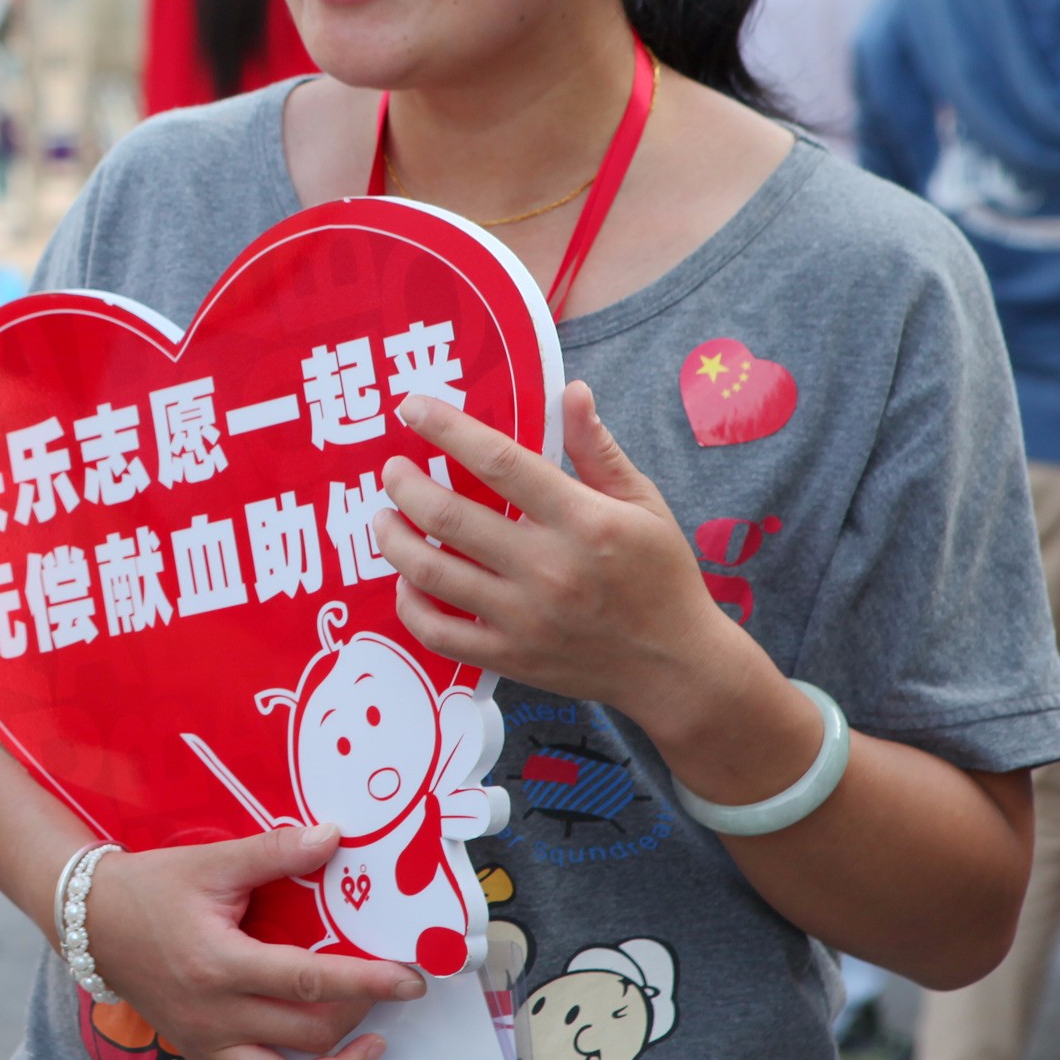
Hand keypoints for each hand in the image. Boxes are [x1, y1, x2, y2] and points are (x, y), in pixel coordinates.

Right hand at [80, 823, 426, 1059]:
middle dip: (361, 1015)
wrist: (91, 922)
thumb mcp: (211, 863)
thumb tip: (332, 838)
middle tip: (387, 989)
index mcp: (220, 964)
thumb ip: (274, 853)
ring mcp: (206, 1044)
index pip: (308, 982)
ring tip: (367, 1051)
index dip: (367, 982)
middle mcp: (215, 1015)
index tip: (410, 980)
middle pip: (307, 1035)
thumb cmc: (149, 889)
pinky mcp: (200, 1058)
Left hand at [374, 380, 747, 732]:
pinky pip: (437, 632)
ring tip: (382, 518)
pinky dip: (408, 604)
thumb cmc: (661, 576)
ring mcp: (524, 618)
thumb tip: (571, 391)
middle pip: (448, 515)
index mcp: (582, 521)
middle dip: (404, 484)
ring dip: (392, 538)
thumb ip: (598, 449)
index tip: (411, 407)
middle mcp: (548, 568)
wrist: (678, 668)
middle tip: (391, 470)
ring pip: (431, 571)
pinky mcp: (510, 657)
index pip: (499, 461)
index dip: (447, 428)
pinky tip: (406, 579)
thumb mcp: (644, 504)